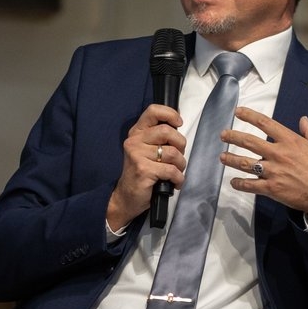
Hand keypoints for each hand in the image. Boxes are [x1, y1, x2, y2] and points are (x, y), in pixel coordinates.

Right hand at [107, 104, 186, 230]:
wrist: (127, 197)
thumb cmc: (142, 173)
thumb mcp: (147, 150)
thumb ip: (159, 137)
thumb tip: (178, 123)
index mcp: (137, 132)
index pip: (153, 111)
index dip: (170, 114)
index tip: (179, 124)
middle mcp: (135, 141)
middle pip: (167, 131)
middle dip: (181, 145)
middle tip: (178, 157)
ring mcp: (137, 155)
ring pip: (173, 153)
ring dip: (181, 165)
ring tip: (176, 172)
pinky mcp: (143, 170)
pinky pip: (171, 170)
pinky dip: (178, 178)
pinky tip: (174, 183)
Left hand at [220, 108, 307, 225]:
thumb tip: (303, 119)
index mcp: (290, 140)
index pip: (265, 123)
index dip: (249, 116)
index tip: (238, 112)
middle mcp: (278, 153)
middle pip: (249, 142)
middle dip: (233, 136)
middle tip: (223, 134)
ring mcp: (273, 171)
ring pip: (245, 163)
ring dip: (231, 159)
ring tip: (222, 157)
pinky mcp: (271, 189)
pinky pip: (250, 185)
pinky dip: (239, 183)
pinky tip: (233, 182)